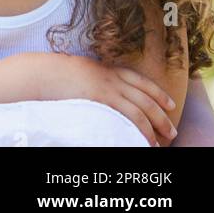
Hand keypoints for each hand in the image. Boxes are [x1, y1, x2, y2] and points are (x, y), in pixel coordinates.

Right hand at [50, 54, 176, 145]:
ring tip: (159, 143)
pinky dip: (138, 129)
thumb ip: (91, 77)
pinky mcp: (103, 100)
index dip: (158, 92)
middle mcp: (112, 78)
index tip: (170, 103)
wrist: (42, 72)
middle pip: (146, 97)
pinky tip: (141, 140)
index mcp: (107, 69)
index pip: (140, 81)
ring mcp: (109, 89)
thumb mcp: (78, 70)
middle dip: (161, 116)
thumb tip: (93, 88)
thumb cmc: (52, 73)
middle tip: (171, 131)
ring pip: (141, 110)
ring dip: (153, 127)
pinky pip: (128, 116)